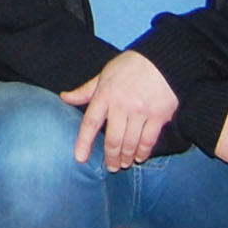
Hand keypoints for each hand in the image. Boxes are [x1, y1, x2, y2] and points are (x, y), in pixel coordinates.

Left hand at [59, 50, 179, 171]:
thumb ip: (86, 91)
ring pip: (130, 142)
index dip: (84, 142)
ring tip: (124, 164)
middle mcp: (122, 104)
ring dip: (126, 157)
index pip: (90, 122)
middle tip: (111, 167)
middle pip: (112, 139)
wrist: (162, 60)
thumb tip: (64, 97)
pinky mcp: (159, 115)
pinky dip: (143, 151)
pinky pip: (149, 140)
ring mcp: (141, 111)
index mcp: (105, 94)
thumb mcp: (104, 74)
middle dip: (111, 157)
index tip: (80, 158)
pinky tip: (140, 157)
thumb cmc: (130, 66)